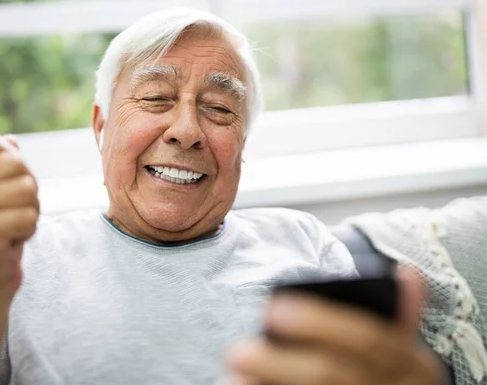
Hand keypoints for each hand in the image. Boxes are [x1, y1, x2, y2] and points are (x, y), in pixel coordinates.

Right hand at [0, 131, 38, 306]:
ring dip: (31, 211)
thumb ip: (1, 167)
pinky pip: (29, 217)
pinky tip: (13, 241)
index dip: (15, 163)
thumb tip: (11, 140)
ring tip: (13, 227)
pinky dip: (30, 231)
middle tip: (14, 214)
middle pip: (19, 165)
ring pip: (28, 190)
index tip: (7, 189)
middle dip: (29, 191)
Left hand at [226, 269, 441, 384]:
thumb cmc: (382, 375)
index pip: (367, 340)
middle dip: (280, 363)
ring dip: (269, 381)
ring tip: (234, 373)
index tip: (274, 308)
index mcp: (414, 368)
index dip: (319, 321)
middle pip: (331, 375)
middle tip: (237, 351)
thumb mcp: (400, 352)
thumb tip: (406, 274)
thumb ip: (395, 317)